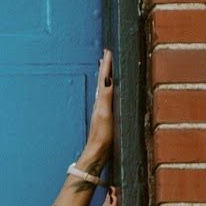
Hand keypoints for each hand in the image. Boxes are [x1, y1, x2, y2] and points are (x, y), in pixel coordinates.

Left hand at [82, 49, 113, 165]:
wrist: (97, 154)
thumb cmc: (102, 136)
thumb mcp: (105, 114)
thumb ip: (106, 97)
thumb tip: (107, 80)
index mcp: (100, 101)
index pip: (104, 79)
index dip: (106, 65)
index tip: (108, 51)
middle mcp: (100, 104)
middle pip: (102, 81)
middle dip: (105, 68)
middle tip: (106, 55)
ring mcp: (102, 111)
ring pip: (103, 89)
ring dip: (105, 77)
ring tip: (106, 68)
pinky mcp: (105, 118)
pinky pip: (107, 98)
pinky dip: (107, 90)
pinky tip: (109, 92)